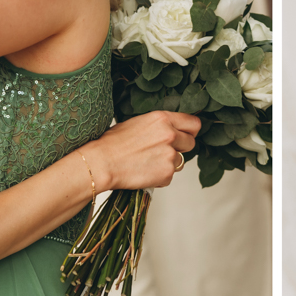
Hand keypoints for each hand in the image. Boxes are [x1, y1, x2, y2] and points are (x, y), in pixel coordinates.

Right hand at [83, 111, 198, 190]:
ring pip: (180, 161)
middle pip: (191, 142)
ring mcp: (170, 155)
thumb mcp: (138, 122)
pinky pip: (170, 176)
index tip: (186, 134)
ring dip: (169, 163)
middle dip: (181, 148)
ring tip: (148, 162)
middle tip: (164, 151)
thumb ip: (159, 125)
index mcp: (163, 119)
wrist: (102, 162)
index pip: (193, 123)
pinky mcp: (167, 173)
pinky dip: (160, 176)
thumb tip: (171, 129)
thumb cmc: (113, 143)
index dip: (190, 131)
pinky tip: (145, 172)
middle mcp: (170, 135)